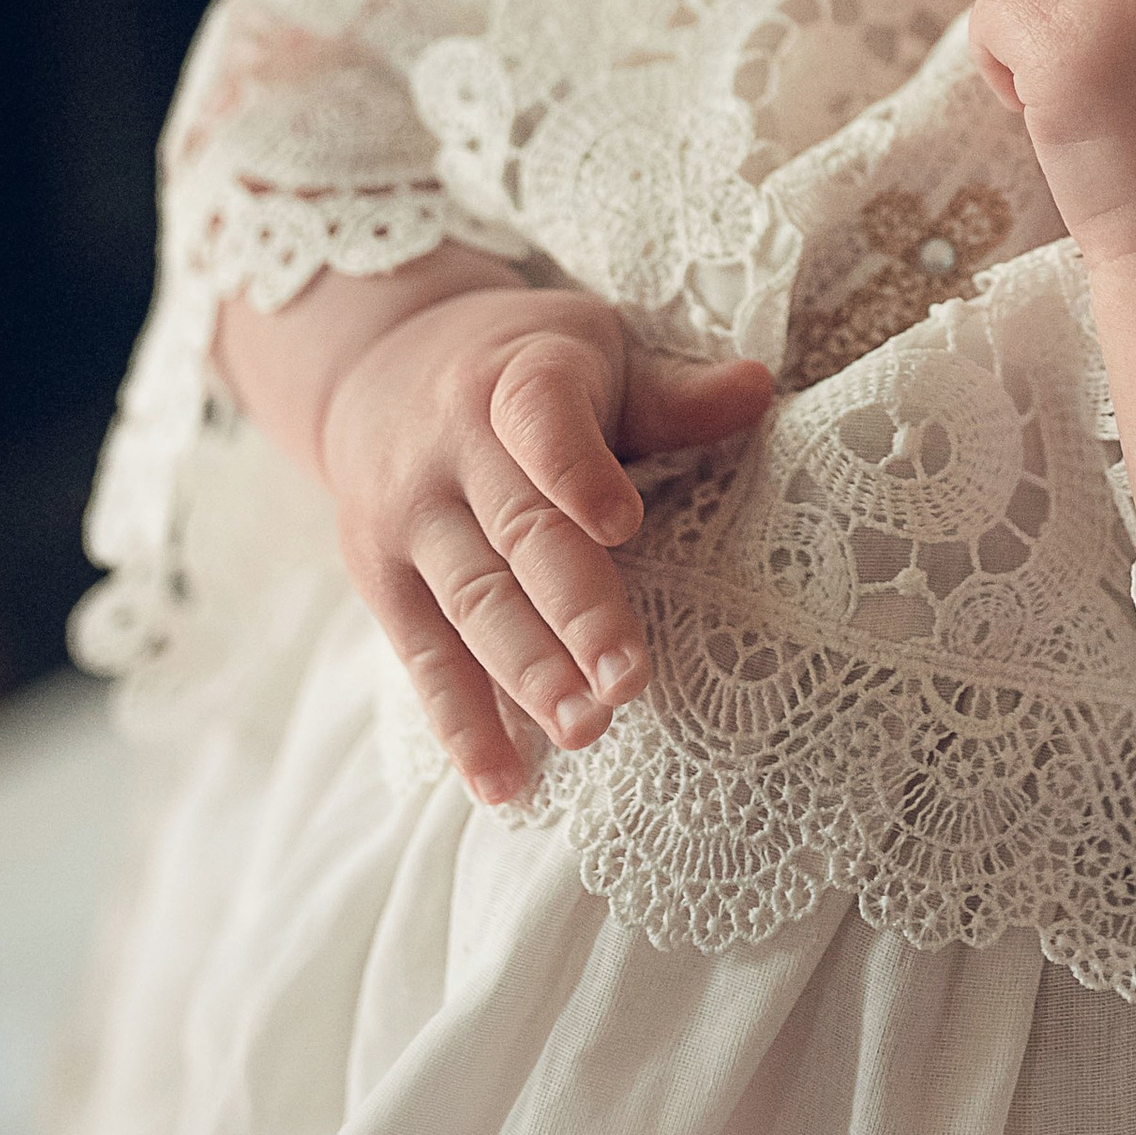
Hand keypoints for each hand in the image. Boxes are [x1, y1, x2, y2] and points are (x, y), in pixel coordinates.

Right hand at [318, 282, 772, 805]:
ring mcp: (407, 520)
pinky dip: (462, 724)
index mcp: (515, 380)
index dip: (576, 470)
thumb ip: (671, 389)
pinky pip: (423, 659)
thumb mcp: (595, 352)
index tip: (621, 523)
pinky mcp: (383, 581)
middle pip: (517, 535)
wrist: (376, 366)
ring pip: (471, 604)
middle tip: (629, 681)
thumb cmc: (521, 366)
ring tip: (587, 730)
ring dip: (527, 675)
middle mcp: (450, 450)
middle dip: (574, 611)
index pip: (540, 420)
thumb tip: (759, 389)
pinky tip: (503, 783)